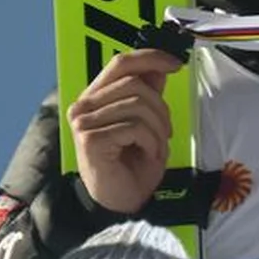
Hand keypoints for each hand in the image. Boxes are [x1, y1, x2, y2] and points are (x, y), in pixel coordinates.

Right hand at [65, 49, 183, 214]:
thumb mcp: (148, 123)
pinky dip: (151, 142)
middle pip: (135, 84)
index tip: (175, 63)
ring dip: (157, 129)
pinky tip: (146, 155)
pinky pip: (135, 127)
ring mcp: (84, 123)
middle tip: (164, 132)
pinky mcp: (90, 139)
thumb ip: (149, 94)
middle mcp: (84, 107)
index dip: (150, 58)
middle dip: (160, 108)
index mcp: (95, 98)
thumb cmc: (132, 165)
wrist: (123, 200)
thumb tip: (160, 66)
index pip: (120, 63)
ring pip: (138, 104)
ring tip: (154, 146)